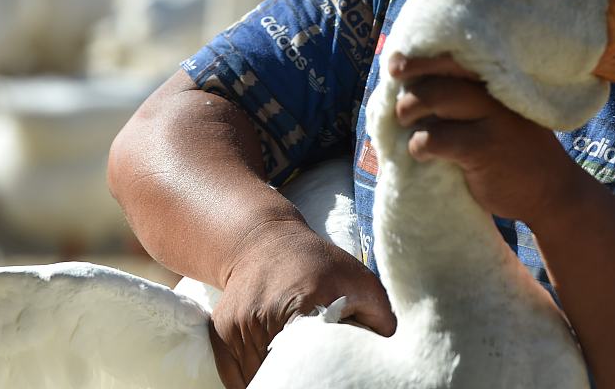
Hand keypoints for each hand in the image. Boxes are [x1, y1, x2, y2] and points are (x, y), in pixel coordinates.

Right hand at [209, 220, 394, 387]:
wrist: (262, 239)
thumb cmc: (315, 262)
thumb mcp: (358, 278)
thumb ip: (381, 316)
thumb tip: (393, 349)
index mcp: (303, 303)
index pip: (308, 363)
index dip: (315, 378)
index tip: (324, 381)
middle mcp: (264, 315)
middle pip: (278, 374)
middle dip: (293, 382)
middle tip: (309, 381)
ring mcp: (238, 324)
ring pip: (254, 378)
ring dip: (271, 381)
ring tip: (290, 377)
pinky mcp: (221, 330)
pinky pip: (233, 375)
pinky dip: (248, 382)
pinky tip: (267, 377)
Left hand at [387, 52, 584, 225]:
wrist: (553, 193)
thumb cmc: (512, 151)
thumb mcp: (497, 116)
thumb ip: (467, 98)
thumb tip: (409, 85)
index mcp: (497, 81)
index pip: (452, 57)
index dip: (419, 58)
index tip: (395, 65)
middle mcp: (495, 92)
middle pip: (437, 76)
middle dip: (409, 91)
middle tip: (403, 111)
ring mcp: (492, 118)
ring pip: (433, 98)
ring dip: (409, 112)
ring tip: (409, 127)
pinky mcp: (483, 148)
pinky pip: (434, 138)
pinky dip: (419, 145)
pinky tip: (422, 153)